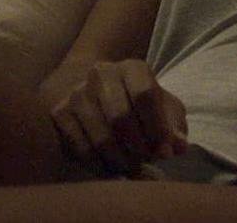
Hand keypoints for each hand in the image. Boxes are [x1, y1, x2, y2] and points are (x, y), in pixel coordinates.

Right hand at [49, 59, 188, 176]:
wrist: (93, 89)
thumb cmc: (136, 103)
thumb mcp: (162, 107)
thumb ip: (174, 126)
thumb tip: (177, 147)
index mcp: (132, 68)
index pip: (145, 95)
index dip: (157, 128)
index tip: (164, 151)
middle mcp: (102, 74)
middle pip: (121, 117)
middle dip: (137, 148)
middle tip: (145, 162)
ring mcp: (77, 93)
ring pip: (100, 137)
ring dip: (119, 160)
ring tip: (130, 168)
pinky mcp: (59, 112)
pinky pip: (80, 147)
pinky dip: (98, 164)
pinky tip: (110, 167)